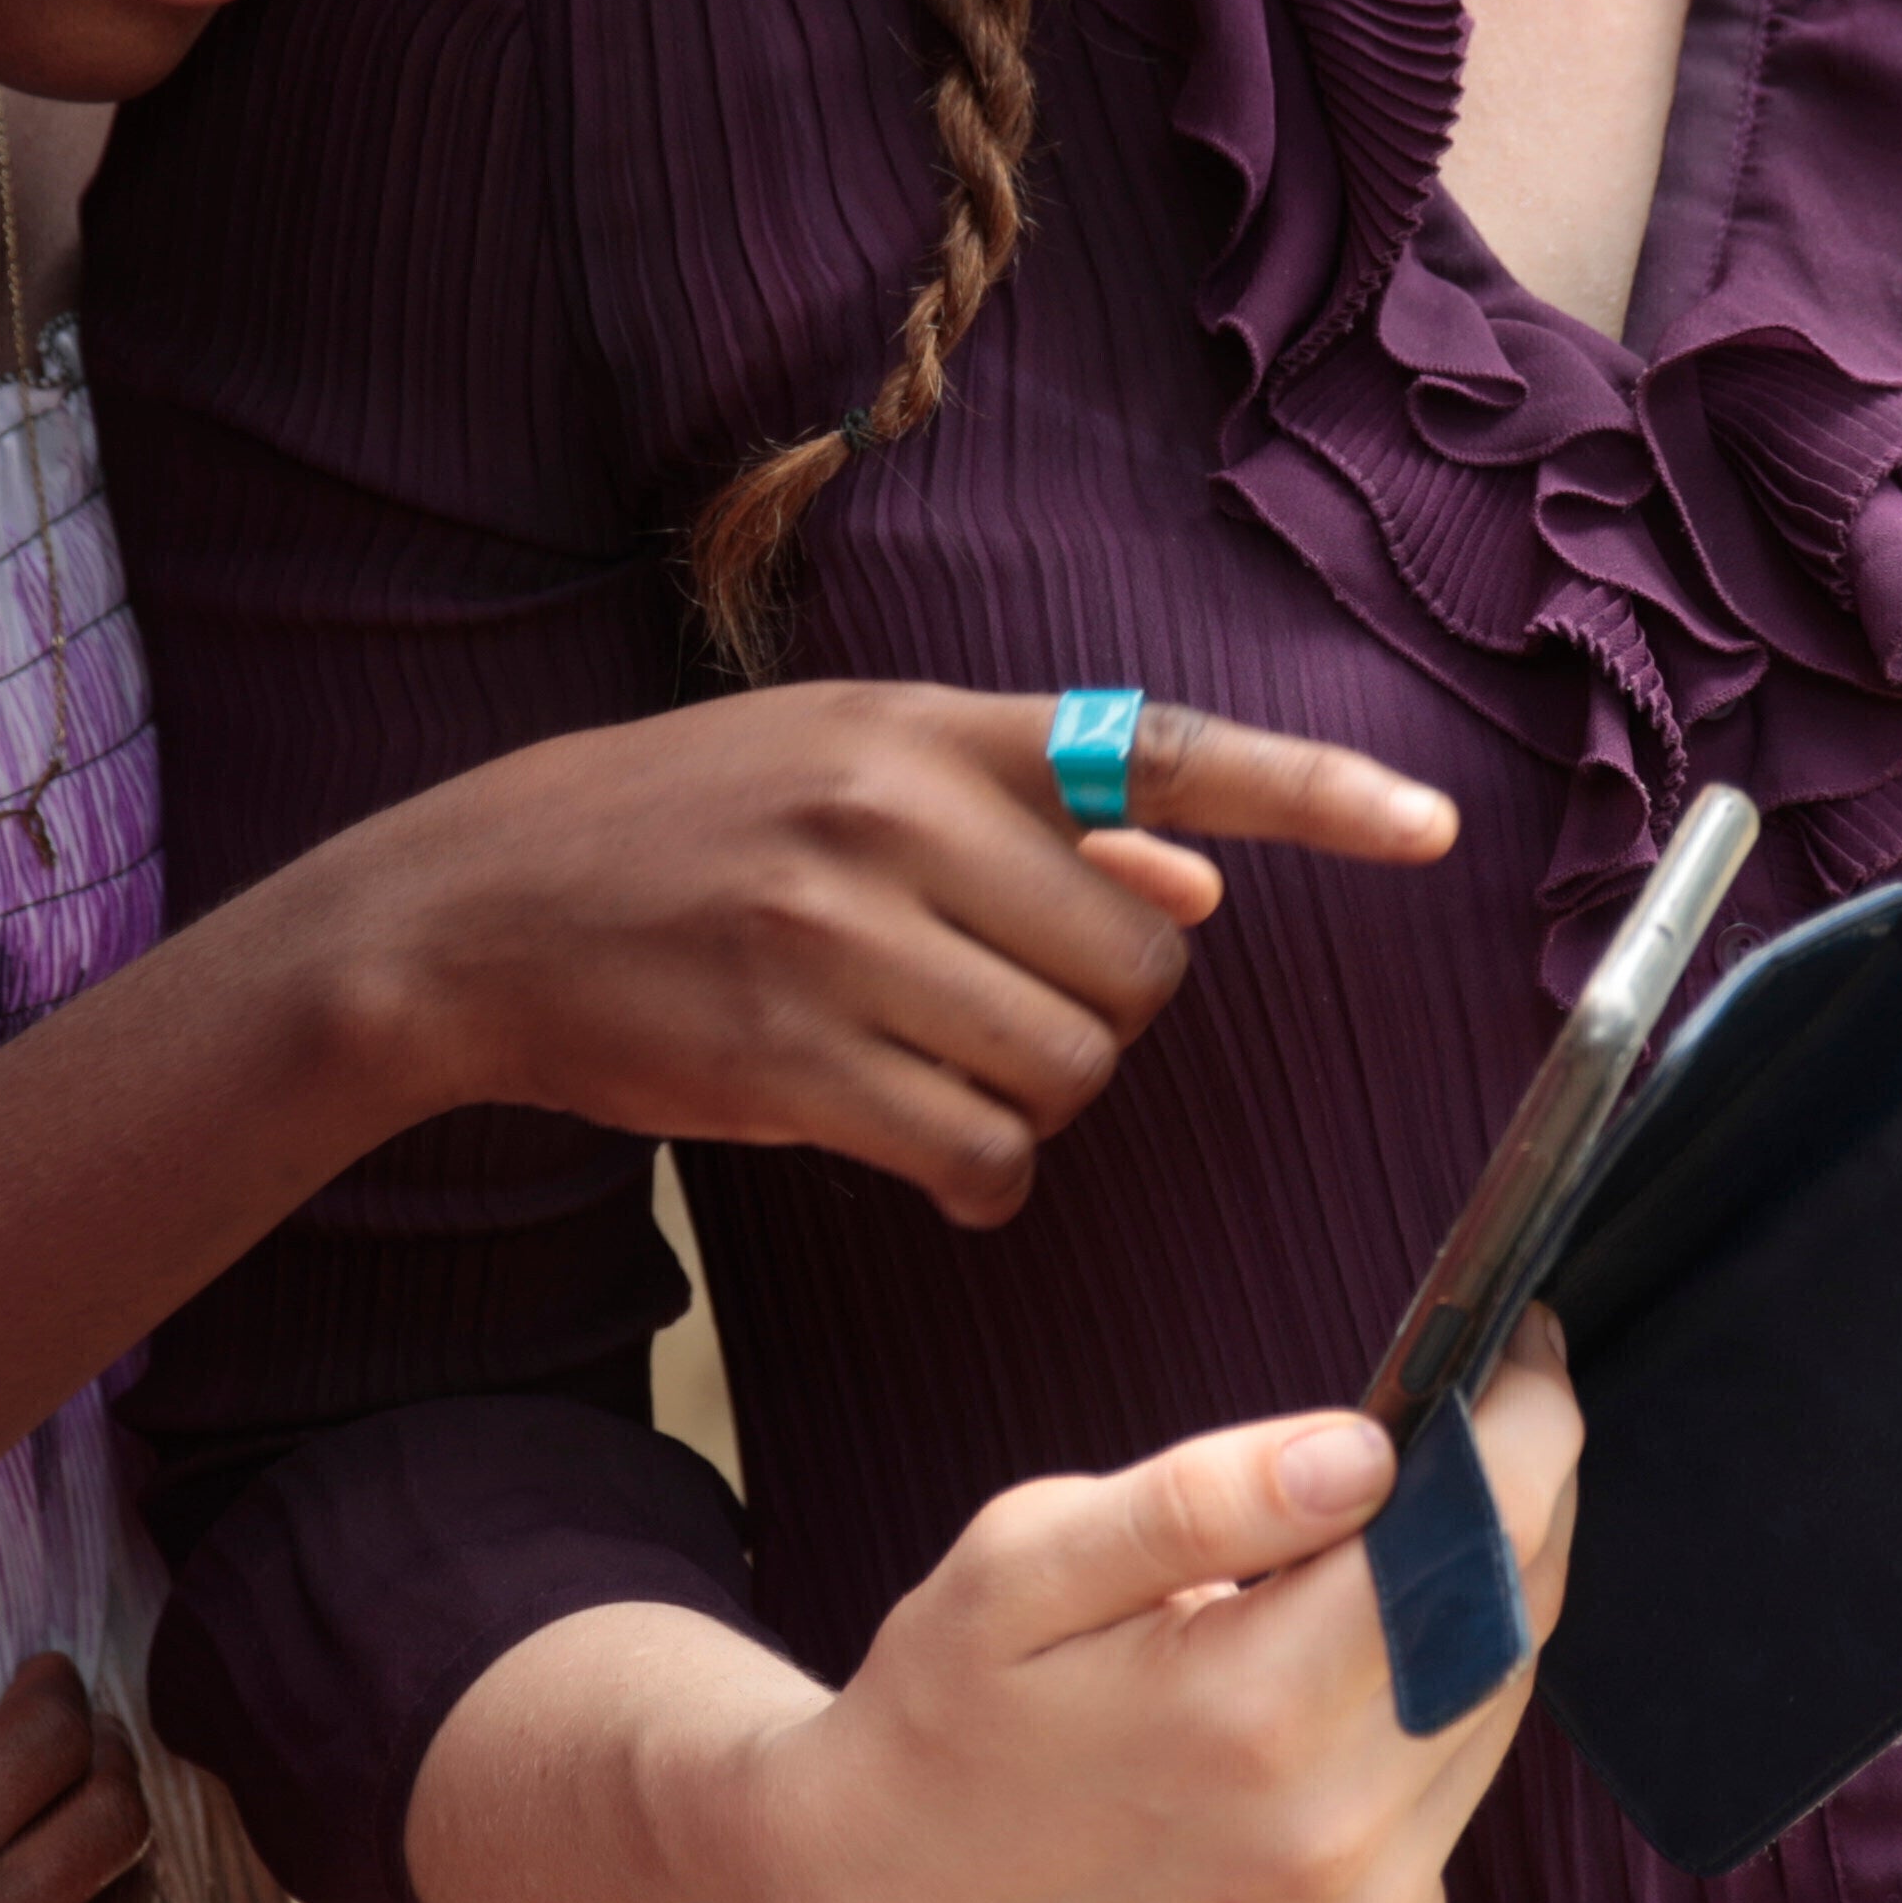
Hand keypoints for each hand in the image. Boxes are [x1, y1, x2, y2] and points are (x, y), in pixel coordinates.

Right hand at [328, 689, 1454, 1226]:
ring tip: (935, 1065)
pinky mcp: (795, 1065)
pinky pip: (977, 1154)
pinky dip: (975, 1174)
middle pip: (1137, 968)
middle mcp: (898, 821)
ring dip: (1033, 1098)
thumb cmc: (680, 825)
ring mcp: (842, 945)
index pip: (1165, 751)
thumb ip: (1024, 811)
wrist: (470, 911)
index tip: (1430, 827)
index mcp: (929, 729)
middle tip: (1000, 1001)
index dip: (1311, 793)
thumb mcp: (846, 761)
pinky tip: (916, 1144)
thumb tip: (1196, 891)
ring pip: (1067, 1070)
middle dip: (1103, 1012)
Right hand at [722, 1328, 1582, 1902]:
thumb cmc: (951, 1708)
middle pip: (1505, 1622)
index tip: (1528, 1353)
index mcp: (1247, 1715)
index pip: (1469, 1542)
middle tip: (1478, 1424)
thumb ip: (1198, 1500)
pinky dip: (1427, 1718)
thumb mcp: (1022, 1561)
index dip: (1526, 1433)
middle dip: (1514, 1506)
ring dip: (1469, 1612)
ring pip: (1493, 1709)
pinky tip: (1342, 1686)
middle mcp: (1332, 1837)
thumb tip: (1367, 1449)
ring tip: (1388, 1547)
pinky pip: (1453, 1797)